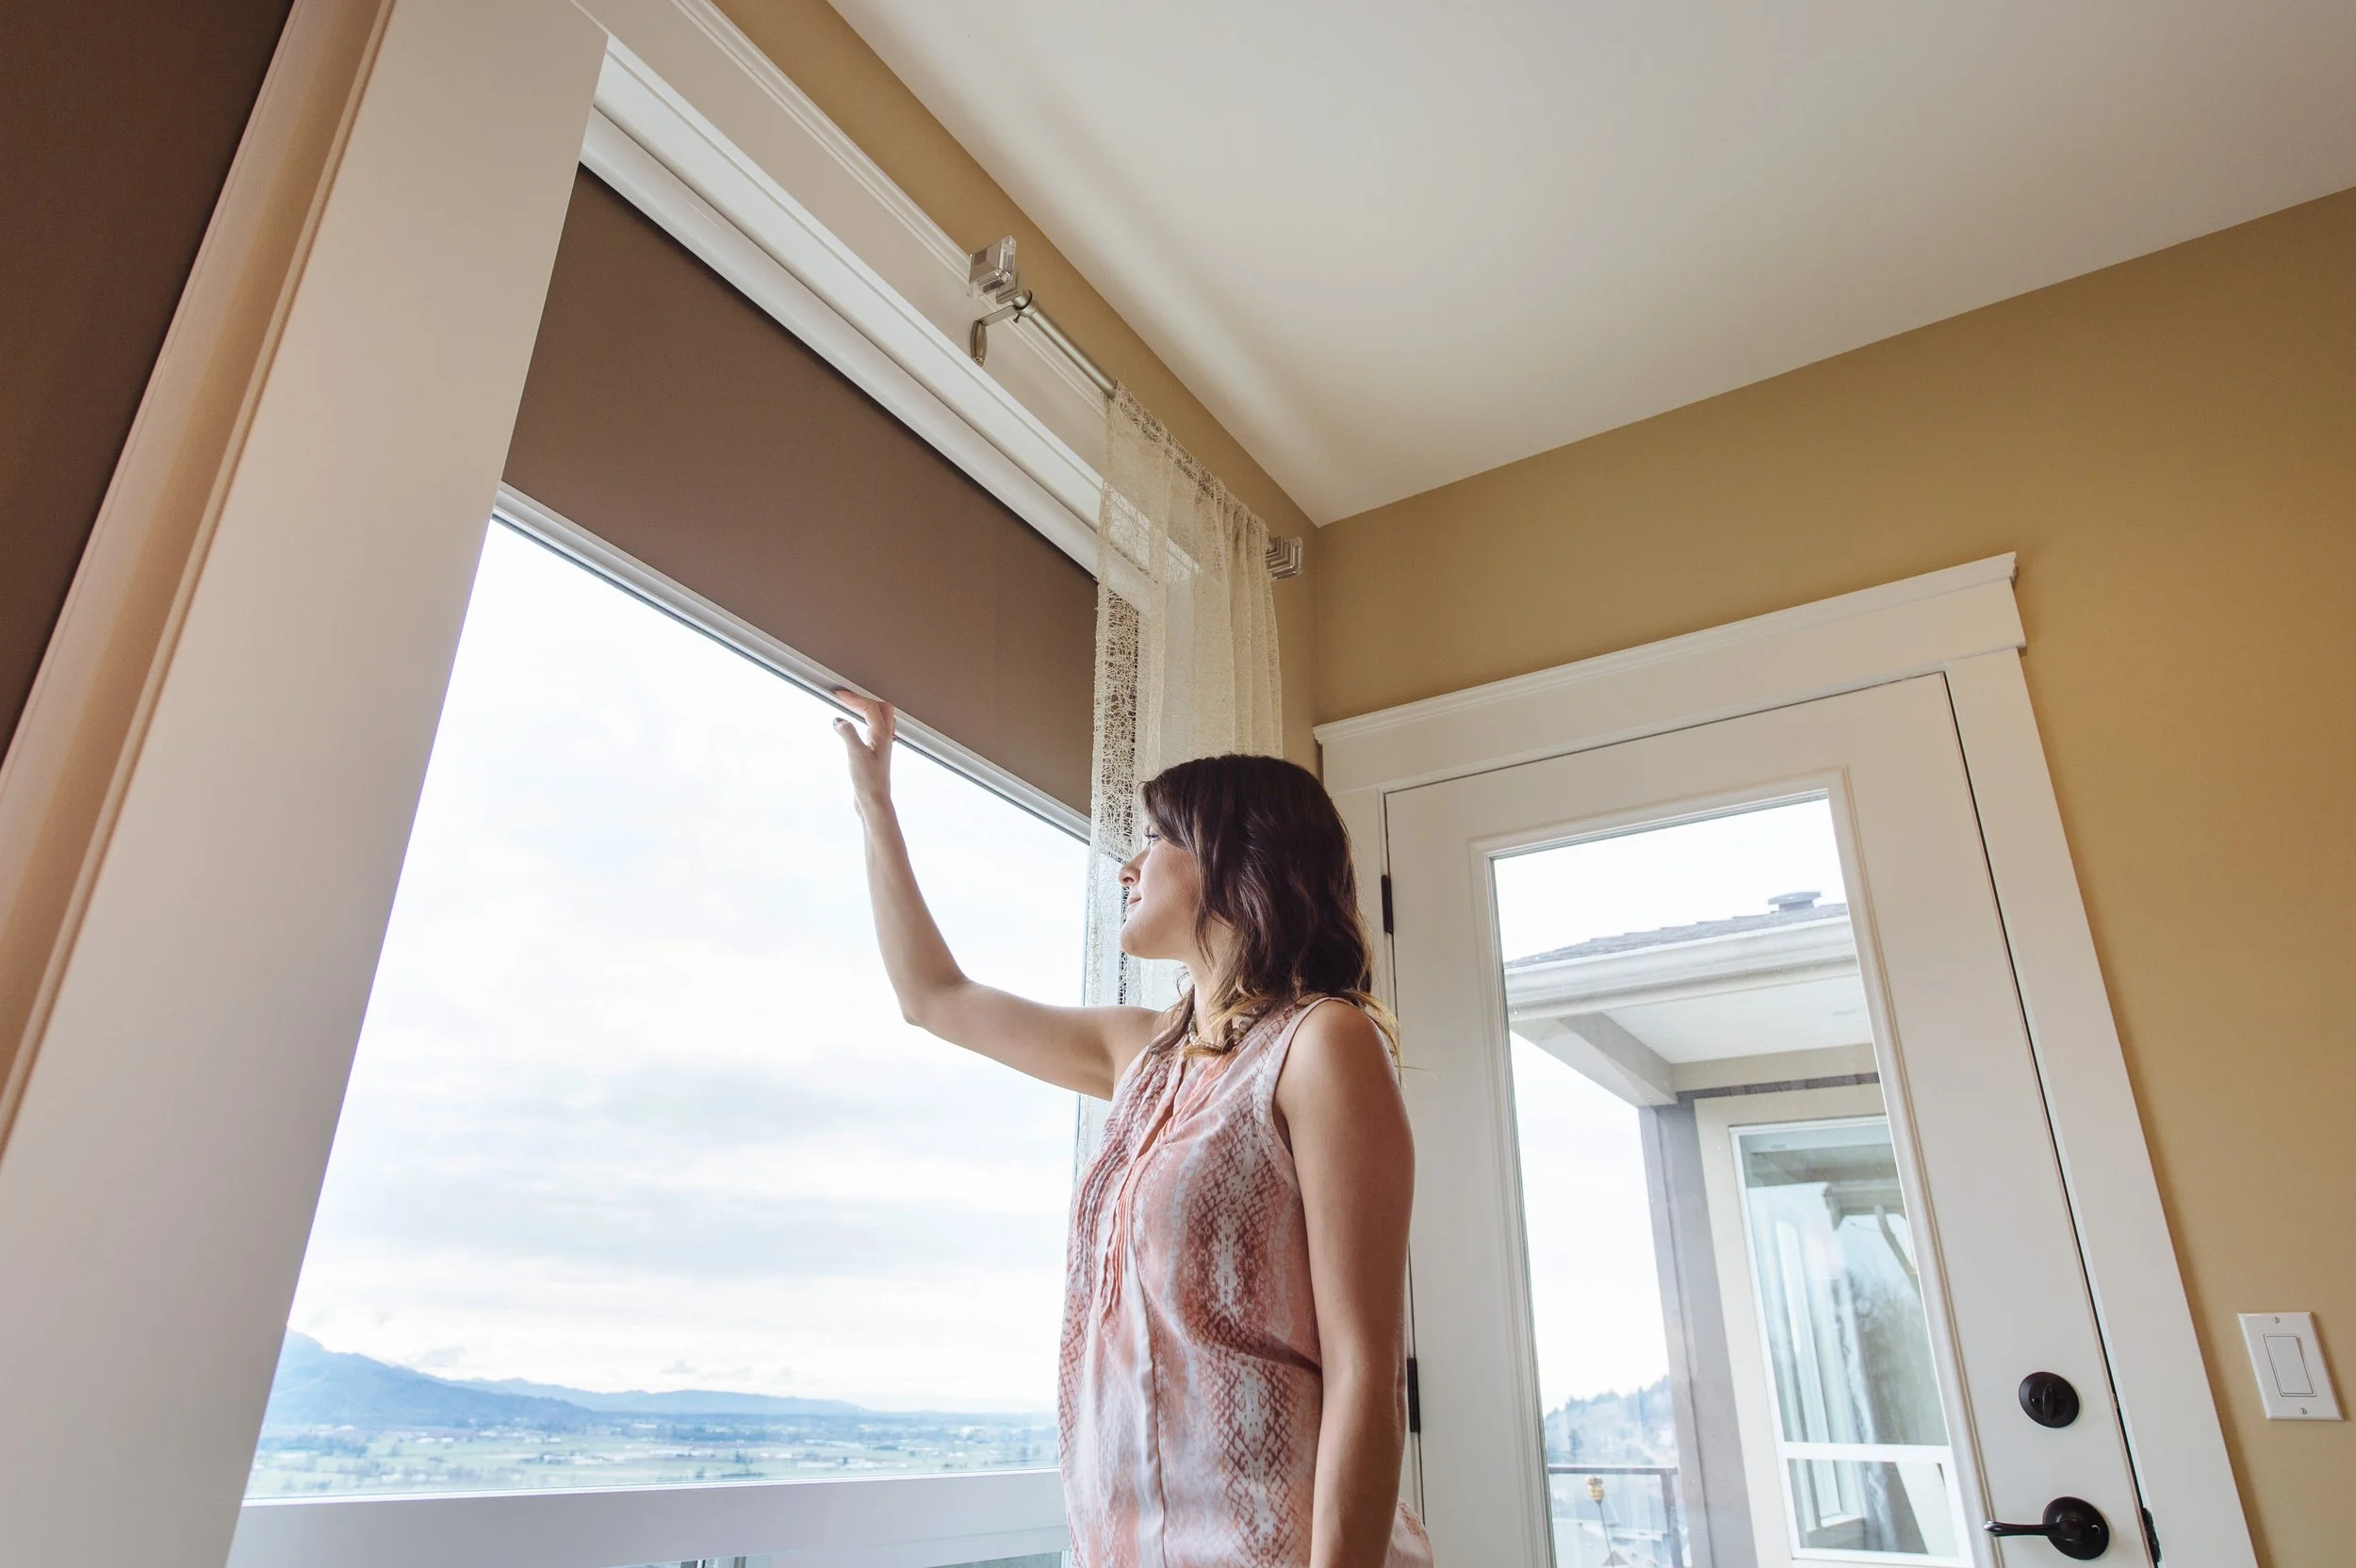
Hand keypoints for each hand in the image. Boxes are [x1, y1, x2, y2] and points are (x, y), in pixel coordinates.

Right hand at [833, 690, 895, 813]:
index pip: (870, 708)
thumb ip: (847, 733)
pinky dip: (863, 723)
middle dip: (864, 700)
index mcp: (883, 735)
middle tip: (846, 698)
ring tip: (850, 707)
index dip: (854, 698)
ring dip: (867, 711)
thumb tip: (838, 720)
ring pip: (880, 720)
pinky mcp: (874, 755)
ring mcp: (881, 747)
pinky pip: (872, 731)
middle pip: (882, 709)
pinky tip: (853, 730)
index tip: (838, 694)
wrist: (874, 802)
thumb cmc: (868, 781)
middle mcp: (885, 738)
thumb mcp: (855, 753)